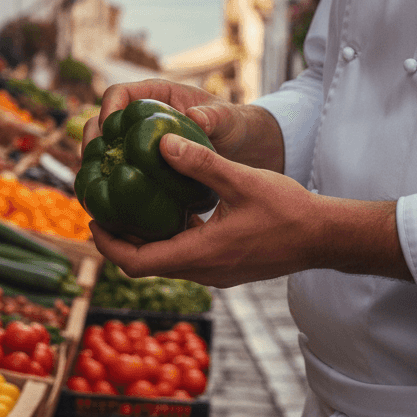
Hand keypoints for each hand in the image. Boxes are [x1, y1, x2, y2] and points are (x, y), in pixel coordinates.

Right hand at [85, 79, 282, 170]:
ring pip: (104, 150)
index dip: (109, 108)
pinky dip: (110, 186)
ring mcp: (138, 142)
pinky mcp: (142, 165)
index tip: (110, 130)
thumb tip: (195, 118)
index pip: (119, 93)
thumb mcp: (229, 118)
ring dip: (94, 167)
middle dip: (92, 141)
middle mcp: (140, 117)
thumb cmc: (234, 125)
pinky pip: (118, 172)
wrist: (241, 147)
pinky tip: (111, 206)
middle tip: (94, 164)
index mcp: (155, 95)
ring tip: (94, 188)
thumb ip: (215, 116)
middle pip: (101, 122)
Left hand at [90, 132, 409, 286]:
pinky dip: (170, 237)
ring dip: (145, 239)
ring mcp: (216, 273)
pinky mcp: (226, 267)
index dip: (108, 243)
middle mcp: (203, 272)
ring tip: (131, 206)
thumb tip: (161, 142)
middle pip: (145, 265)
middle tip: (105, 209)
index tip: (92, 219)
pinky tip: (172, 208)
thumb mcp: (241, 180)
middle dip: (120, 239)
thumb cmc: (288, 210)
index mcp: (200, 255)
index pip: (136, 262)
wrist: (324, 237)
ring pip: (166, 262)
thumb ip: (201, 162)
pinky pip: (186, 257)